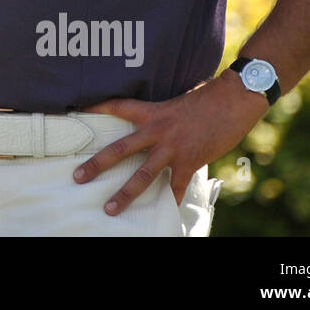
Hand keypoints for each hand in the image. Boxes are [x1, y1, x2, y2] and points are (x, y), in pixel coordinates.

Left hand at [72, 72, 268, 214]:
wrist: (234, 98)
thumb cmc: (208, 96)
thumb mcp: (178, 100)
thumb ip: (163, 113)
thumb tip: (157, 122)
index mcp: (152, 111)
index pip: (118, 106)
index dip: (96, 108)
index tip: (76, 111)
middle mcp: (157, 130)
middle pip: (120, 149)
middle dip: (97, 164)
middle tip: (77, 177)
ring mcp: (173, 147)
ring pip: (143, 175)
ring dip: (125, 193)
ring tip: (110, 208)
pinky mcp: (190, 160)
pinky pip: (177, 186)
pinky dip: (171, 200)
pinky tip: (166, 213)